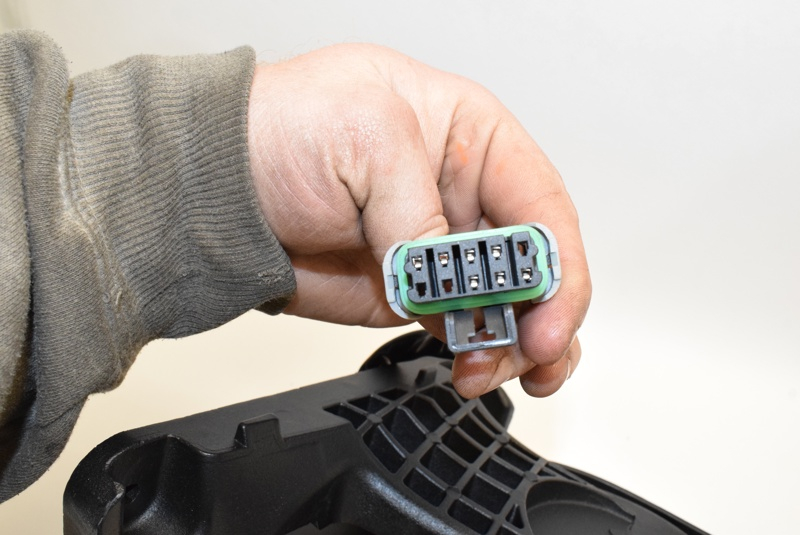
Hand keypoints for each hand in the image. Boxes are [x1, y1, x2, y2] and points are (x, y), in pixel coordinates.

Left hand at [247, 44, 590, 398]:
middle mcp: (464, 195)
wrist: (215, 188)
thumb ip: (418, 211)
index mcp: (470, 137)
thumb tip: (446, 278)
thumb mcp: (365, 134)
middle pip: (535, 263)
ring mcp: (439, 249)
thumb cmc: (278, 128)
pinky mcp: (411, 293)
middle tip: (533, 352)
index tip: (550, 316)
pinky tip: (474, 367)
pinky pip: (464, 329)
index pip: (540, 202)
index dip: (558, 263)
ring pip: (509, 305)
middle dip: (546, 315)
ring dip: (516, 344)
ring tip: (492, 368)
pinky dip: (479, 355)